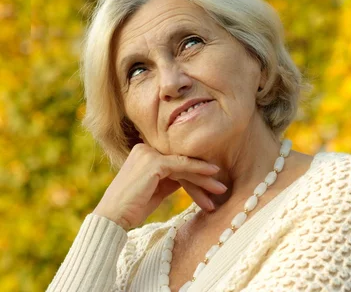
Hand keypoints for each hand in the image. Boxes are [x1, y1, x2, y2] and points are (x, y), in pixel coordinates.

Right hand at [92, 143, 226, 230]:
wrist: (112, 218)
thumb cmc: (132, 207)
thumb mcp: (156, 189)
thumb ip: (171, 179)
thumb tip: (191, 177)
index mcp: (144, 152)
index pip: (176, 160)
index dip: (195, 172)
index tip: (213, 181)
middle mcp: (146, 148)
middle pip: (181, 161)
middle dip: (203, 175)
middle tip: (222, 186)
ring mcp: (149, 154)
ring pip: (184, 164)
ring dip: (205, 177)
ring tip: (222, 189)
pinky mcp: (153, 163)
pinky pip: (181, 166)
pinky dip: (198, 172)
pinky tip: (212, 177)